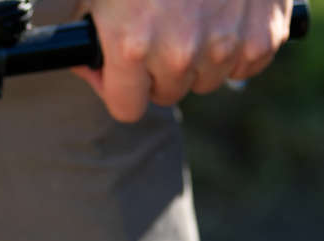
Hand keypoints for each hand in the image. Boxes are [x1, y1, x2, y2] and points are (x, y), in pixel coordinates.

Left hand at [73, 0, 293, 121]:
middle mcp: (178, 54)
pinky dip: (239, 47)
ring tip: (196, 20)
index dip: (123, 90)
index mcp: (131, 46)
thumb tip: (90, 68)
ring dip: (201, 60)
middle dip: (161, 72)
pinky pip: (248, 64)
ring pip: (207, 81)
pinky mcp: (264, 36)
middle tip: (163, 35)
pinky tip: (227, 18)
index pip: (126, 108)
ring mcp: (224, 46)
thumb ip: (92, 39)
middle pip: (168, 94)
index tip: (126, 76)